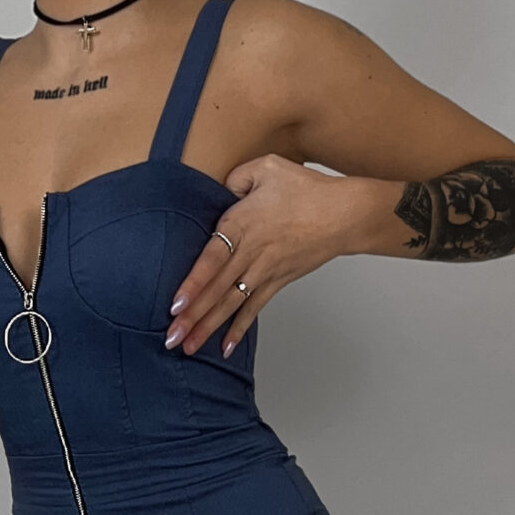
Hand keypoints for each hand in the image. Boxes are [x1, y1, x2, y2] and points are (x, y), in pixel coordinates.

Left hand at [164, 156, 371, 356]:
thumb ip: (236, 177)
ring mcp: (265, 270)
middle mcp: (251, 252)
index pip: (212, 258)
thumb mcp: (267, 167)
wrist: (345, 214)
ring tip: (187, 347)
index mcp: (242, 222)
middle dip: (192, 316)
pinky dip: (240, 328)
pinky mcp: (278, 281)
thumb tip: (221, 191)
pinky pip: (255, 308)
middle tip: (170, 338)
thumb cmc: (307, 189)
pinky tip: (225, 347)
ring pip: (232, 303)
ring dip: (208, 327)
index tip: (175, 304)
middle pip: (217, 289)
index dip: (193, 283)